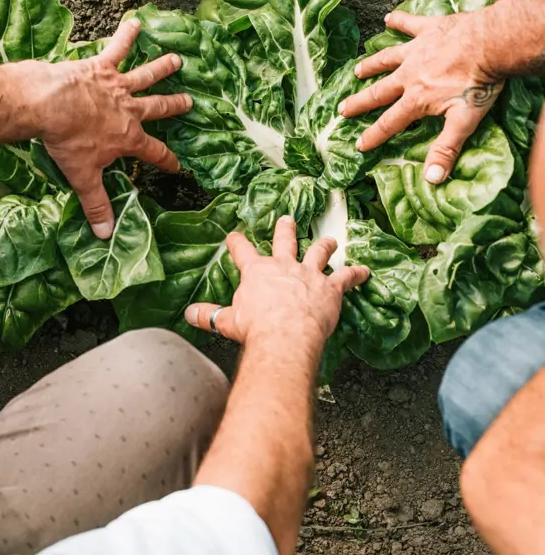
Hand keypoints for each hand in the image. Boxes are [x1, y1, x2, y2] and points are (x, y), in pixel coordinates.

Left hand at [38, 19, 191, 238]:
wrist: (49, 105)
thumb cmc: (67, 142)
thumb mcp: (83, 178)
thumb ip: (97, 205)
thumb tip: (105, 235)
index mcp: (128, 138)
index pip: (155, 153)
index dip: (168, 161)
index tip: (178, 165)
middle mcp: (130, 110)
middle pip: (158, 109)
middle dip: (174, 106)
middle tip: (189, 100)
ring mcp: (117, 86)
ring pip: (146, 76)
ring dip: (162, 68)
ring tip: (177, 59)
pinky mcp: (100, 66)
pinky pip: (117, 49)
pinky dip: (126, 35)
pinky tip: (134, 22)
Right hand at [184, 216, 368, 347]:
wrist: (284, 335)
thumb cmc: (255, 329)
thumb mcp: (226, 322)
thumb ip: (208, 315)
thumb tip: (189, 314)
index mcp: (257, 272)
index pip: (243, 251)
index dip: (237, 242)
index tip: (235, 236)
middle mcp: (284, 266)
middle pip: (284, 241)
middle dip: (285, 229)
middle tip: (288, 219)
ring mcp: (309, 275)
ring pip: (318, 253)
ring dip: (324, 245)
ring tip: (330, 240)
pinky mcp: (330, 288)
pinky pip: (346, 277)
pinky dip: (356, 274)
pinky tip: (365, 271)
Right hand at [339, 8, 503, 183]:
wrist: (492, 42)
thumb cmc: (480, 82)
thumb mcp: (464, 122)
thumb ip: (446, 149)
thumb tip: (431, 180)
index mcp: (416, 99)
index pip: (389, 123)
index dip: (373, 136)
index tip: (358, 144)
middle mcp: (410, 75)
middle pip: (379, 91)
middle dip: (360, 102)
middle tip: (342, 109)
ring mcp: (418, 50)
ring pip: (388, 59)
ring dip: (372, 65)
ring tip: (358, 71)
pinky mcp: (430, 29)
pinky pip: (410, 24)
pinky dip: (399, 20)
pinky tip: (388, 18)